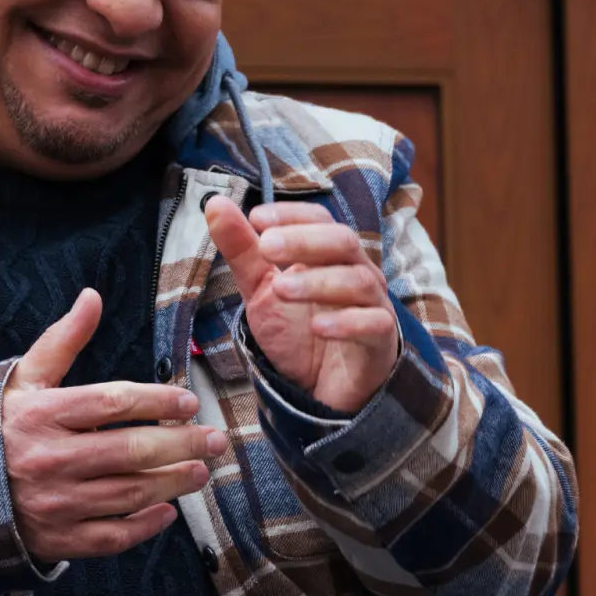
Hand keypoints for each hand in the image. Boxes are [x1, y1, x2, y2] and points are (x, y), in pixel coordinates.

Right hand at [1, 288, 228, 562]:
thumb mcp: (24, 380)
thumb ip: (63, 341)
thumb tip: (93, 297)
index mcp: (40, 414)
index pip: (112, 403)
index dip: (157, 401)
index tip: (188, 401)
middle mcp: (48, 459)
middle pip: (131, 451)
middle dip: (182, 444)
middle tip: (215, 440)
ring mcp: (54, 503)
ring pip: (128, 494)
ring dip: (172, 483)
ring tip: (200, 470)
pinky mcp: (57, 539)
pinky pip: (112, 537)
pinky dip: (145, 526)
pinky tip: (167, 511)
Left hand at [206, 197, 399, 413]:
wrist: (319, 391)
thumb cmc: (298, 334)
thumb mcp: (261, 291)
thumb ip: (242, 251)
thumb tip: (215, 204)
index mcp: (331, 256)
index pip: (320, 219)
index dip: (291, 215)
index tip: (256, 218)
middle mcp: (357, 273)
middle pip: (342, 241)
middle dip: (303, 240)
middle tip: (266, 246)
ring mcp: (373, 305)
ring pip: (357, 281)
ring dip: (317, 282)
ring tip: (281, 289)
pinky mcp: (380, 341)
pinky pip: (373, 324)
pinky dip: (346, 323)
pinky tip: (318, 327)